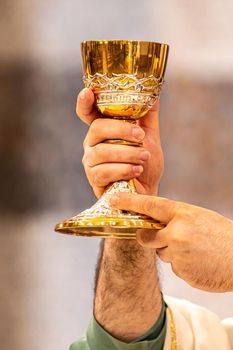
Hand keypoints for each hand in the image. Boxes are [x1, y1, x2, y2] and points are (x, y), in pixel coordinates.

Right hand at [76, 88, 163, 197]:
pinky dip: (123, 169)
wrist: (147, 191)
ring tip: (144, 157)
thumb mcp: (150, 136)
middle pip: (97, 128)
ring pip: (102, 151)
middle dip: (121, 131)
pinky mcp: (94, 179)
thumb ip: (149, 115)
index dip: (84, 102)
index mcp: (104, 129)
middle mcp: (93, 143)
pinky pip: (104, 171)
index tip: (87, 92)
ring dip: (127, 153)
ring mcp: (91, 162)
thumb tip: (155, 91)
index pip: (87, 113)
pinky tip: (136, 170)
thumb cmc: (145, 163)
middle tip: (140, 137)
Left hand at [109, 192, 232, 291]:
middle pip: (146, 237)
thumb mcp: (198, 218)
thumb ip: (175, 219)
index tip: (113, 199)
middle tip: (164, 238)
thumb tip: (155, 222)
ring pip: (162, 253)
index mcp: (182, 213)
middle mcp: (176, 232)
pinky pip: (174, 266)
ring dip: (173, 253)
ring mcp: (178, 252)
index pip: (150, 205)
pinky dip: (183, 265)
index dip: (129, 201)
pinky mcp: (181, 271)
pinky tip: (199, 262)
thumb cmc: (221, 235)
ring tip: (196, 250)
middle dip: (148, 239)